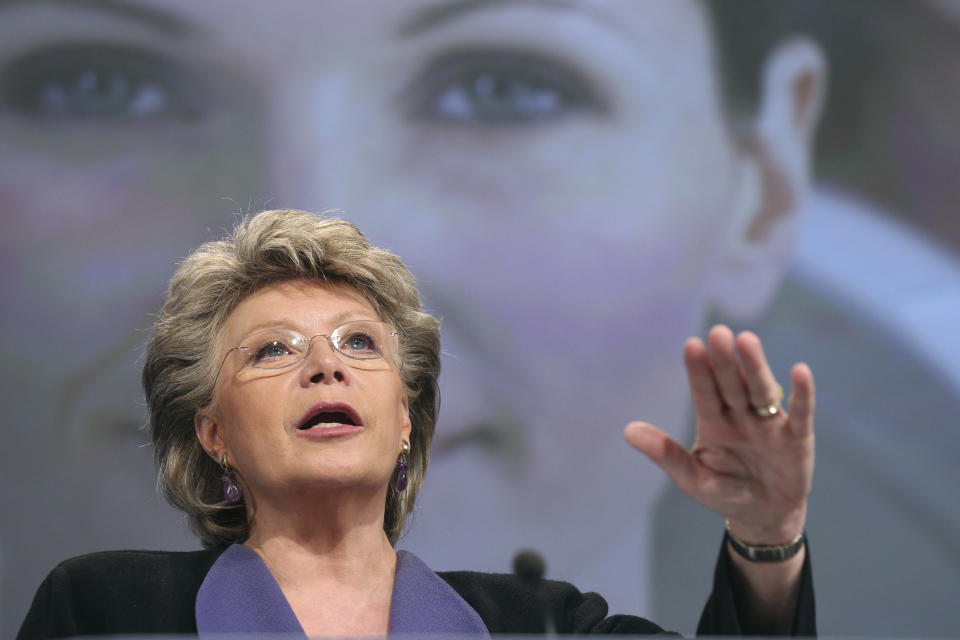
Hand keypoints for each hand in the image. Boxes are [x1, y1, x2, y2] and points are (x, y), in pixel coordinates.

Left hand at [624, 325, 814, 543]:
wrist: (764, 515)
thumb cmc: (724, 492)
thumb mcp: (693, 479)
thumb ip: (667, 455)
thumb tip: (627, 431)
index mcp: (713, 421)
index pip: (704, 392)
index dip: (698, 370)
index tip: (691, 345)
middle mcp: (740, 415)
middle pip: (731, 384)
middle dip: (724, 360)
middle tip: (718, 332)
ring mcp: (769, 423)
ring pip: (761, 390)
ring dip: (755, 367)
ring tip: (747, 341)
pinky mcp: (797, 437)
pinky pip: (801, 413)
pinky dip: (802, 394)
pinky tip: (799, 371)